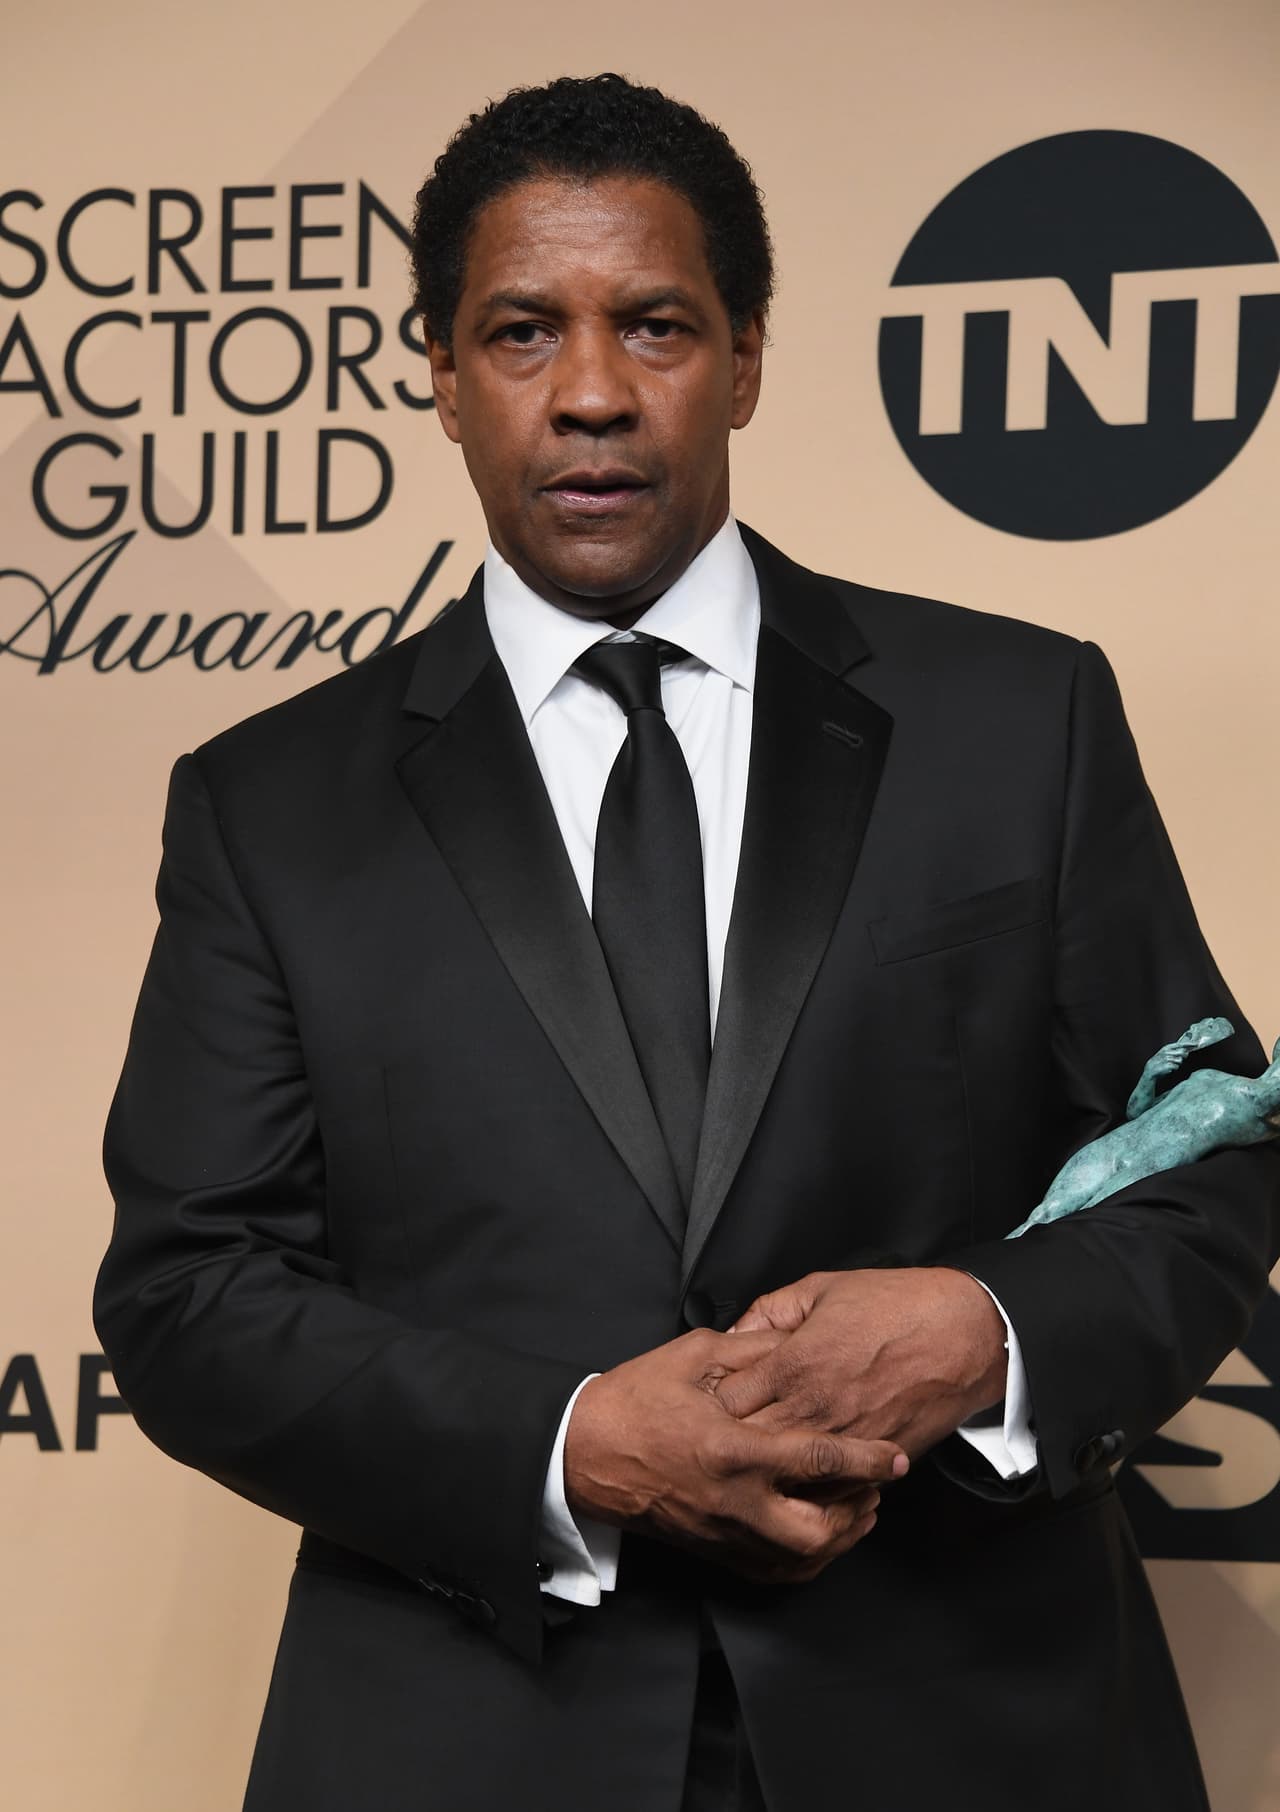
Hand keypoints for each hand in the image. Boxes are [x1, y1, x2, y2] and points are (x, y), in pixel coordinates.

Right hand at [563, 1329, 906, 1583]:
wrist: (580, 1453)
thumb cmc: (634, 1400)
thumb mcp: (694, 1356)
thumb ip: (753, 1350)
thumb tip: (798, 1344)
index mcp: (733, 1450)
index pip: (818, 1461)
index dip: (866, 1460)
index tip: (897, 1457)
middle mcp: (734, 1502)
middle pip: (819, 1531)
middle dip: (857, 1513)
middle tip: (874, 1487)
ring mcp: (722, 1533)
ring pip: (800, 1560)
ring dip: (837, 1540)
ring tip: (855, 1510)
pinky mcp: (711, 1550)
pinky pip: (773, 1572)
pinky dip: (806, 1559)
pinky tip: (816, 1535)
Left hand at [715, 1268, 1007, 1459]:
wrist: (963, 1334)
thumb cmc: (896, 1306)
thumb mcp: (821, 1290)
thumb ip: (769, 1312)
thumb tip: (734, 1335)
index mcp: (793, 1364)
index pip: (725, 1402)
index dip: (707, 1405)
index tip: (704, 1402)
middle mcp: (814, 1408)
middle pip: (746, 1447)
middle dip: (726, 1445)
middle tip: (717, 1439)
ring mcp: (843, 1440)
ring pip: (784, 1478)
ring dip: (765, 1473)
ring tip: (751, 1464)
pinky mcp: (873, 1460)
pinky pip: (830, 1490)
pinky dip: (811, 1487)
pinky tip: (799, 1477)